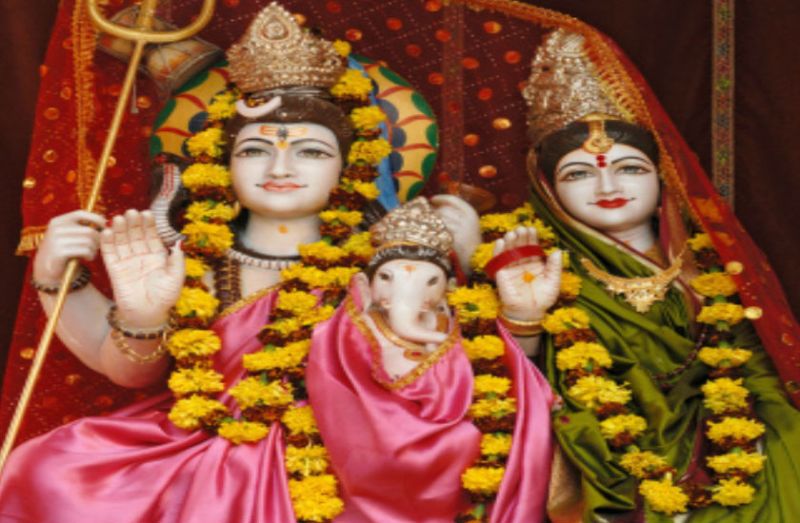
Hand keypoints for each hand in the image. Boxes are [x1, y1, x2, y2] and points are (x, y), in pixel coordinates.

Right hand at [33, 210, 105, 283]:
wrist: (48, 271)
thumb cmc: (64, 252)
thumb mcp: (69, 235)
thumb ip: (81, 227)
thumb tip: (104, 219)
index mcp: (57, 221)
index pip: (80, 214)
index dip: (96, 218)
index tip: (105, 225)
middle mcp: (56, 229)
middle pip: (89, 230)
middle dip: (98, 239)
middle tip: (97, 247)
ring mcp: (56, 240)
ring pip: (88, 241)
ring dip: (94, 249)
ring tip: (92, 253)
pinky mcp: (59, 252)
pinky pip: (84, 250)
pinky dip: (90, 255)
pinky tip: (88, 258)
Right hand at [100, 209, 184, 327]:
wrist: (148, 315)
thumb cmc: (165, 298)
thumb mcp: (176, 278)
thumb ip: (177, 261)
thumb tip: (179, 243)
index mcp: (157, 256)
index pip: (151, 236)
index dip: (149, 225)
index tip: (146, 213)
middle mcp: (142, 256)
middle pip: (136, 235)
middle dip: (133, 224)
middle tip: (131, 212)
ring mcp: (128, 262)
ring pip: (122, 242)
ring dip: (119, 230)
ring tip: (118, 219)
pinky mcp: (115, 270)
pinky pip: (110, 254)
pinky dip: (107, 243)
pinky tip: (106, 232)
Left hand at [430, 194, 480, 274]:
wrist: (476, 260)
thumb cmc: (469, 242)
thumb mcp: (469, 224)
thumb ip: (457, 214)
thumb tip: (437, 205)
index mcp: (471, 213)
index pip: (453, 200)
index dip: (441, 198)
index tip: (432, 199)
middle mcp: (467, 220)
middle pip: (444, 210)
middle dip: (434, 212)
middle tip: (428, 216)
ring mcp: (461, 230)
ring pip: (440, 220)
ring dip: (432, 222)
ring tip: (428, 226)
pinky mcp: (455, 240)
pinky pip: (440, 232)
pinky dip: (434, 232)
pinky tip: (431, 235)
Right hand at [494, 226, 561, 320]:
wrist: (530, 313)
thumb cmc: (543, 299)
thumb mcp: (553, 282)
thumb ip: (555, 267)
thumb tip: (557, 251)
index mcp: (534, 262)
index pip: (532, 246)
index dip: (531, 237)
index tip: (532, 229)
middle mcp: (521, 262)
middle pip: (520, 246)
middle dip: (520, 236)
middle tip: (522, 229)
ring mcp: (510, 267)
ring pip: (509, 250)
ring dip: (509, 241)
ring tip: (513, 234)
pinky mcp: (501, 274)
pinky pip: (498, 261)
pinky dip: (498, 251)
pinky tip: (501, 242)